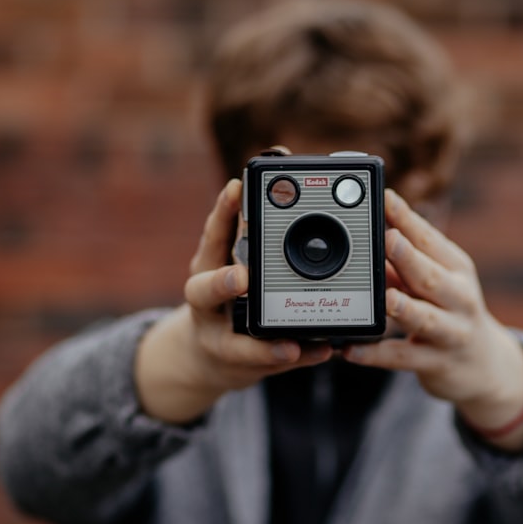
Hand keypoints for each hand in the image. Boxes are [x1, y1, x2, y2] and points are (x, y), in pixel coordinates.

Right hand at [135, 179, 331, 423]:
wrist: (210, 352)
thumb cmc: (230, 291)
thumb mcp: (235, 253)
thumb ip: (255, 222)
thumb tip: (285, 160)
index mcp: (209, 263)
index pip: (212, 234)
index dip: (222, 212)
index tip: (238, 189)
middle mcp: (206, 300)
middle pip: (204, 290)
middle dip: (223, 282)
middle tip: (242, 276)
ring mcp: (219, 335)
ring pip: (234, 342)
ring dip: (263, 343)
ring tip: (289, 344)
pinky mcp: (240, 362)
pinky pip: (267, 362)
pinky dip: (295, 357)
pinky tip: (317, 351)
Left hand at [343, 190, 522, 449]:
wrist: (484, 364)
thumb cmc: (451, 311)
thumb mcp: (436, 280)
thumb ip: (403, 259)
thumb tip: (370, 227)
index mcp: (456, 268)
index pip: (431, 239)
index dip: (408, 219)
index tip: (386, 197)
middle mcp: (458, 297)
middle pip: (432, 276)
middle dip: (410, 258)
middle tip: (388, 240)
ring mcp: (451, 332)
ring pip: (425, 319)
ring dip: (404, 307)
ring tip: (385, 299)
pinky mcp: (436, 363)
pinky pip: (403, 358)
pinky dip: (376, 354)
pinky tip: (351, 351)